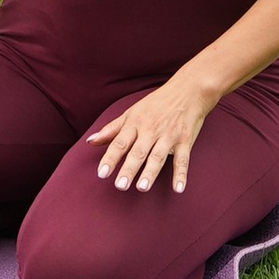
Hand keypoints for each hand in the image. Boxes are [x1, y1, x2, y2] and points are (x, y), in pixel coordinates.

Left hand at [87, 74, 216, 196]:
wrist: (187, 90)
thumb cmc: (156, 103)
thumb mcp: (131, 113)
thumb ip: (111, 129)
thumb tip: (90, 141)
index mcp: (135, 123)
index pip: (119, 143)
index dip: (110, 158)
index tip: (101, 174)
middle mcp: (150, 130)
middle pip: (138, 151)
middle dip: (129, 169)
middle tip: (120, 186)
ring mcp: (169, 135)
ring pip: (158, 156)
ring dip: (150, 172)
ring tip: (142, 187)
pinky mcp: (185, 140)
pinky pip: (182, 159)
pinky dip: (181, 174)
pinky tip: (178, 188)